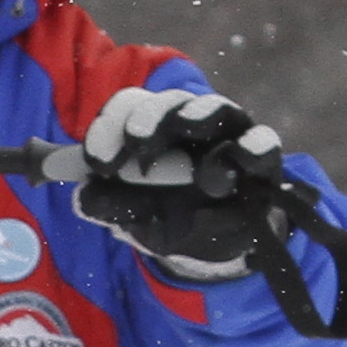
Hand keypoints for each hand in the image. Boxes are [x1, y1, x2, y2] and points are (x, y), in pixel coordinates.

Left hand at [72, 85, 301, 281]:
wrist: (219, 244)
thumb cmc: (174, 217)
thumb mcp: (139, 218)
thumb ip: (113, 207)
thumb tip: (83, 198)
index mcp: (153, 129)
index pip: (129, 110)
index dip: (109, 127)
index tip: (95, 161)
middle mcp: (189, 121)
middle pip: (169, 102)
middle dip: (150, 118)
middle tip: (136, 141)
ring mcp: (228, 134)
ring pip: (215, 108)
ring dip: (197, 114)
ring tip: (187, 126)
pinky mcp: (263, 156)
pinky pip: (261, 141)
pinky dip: (251, 146)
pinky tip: (238, 158)